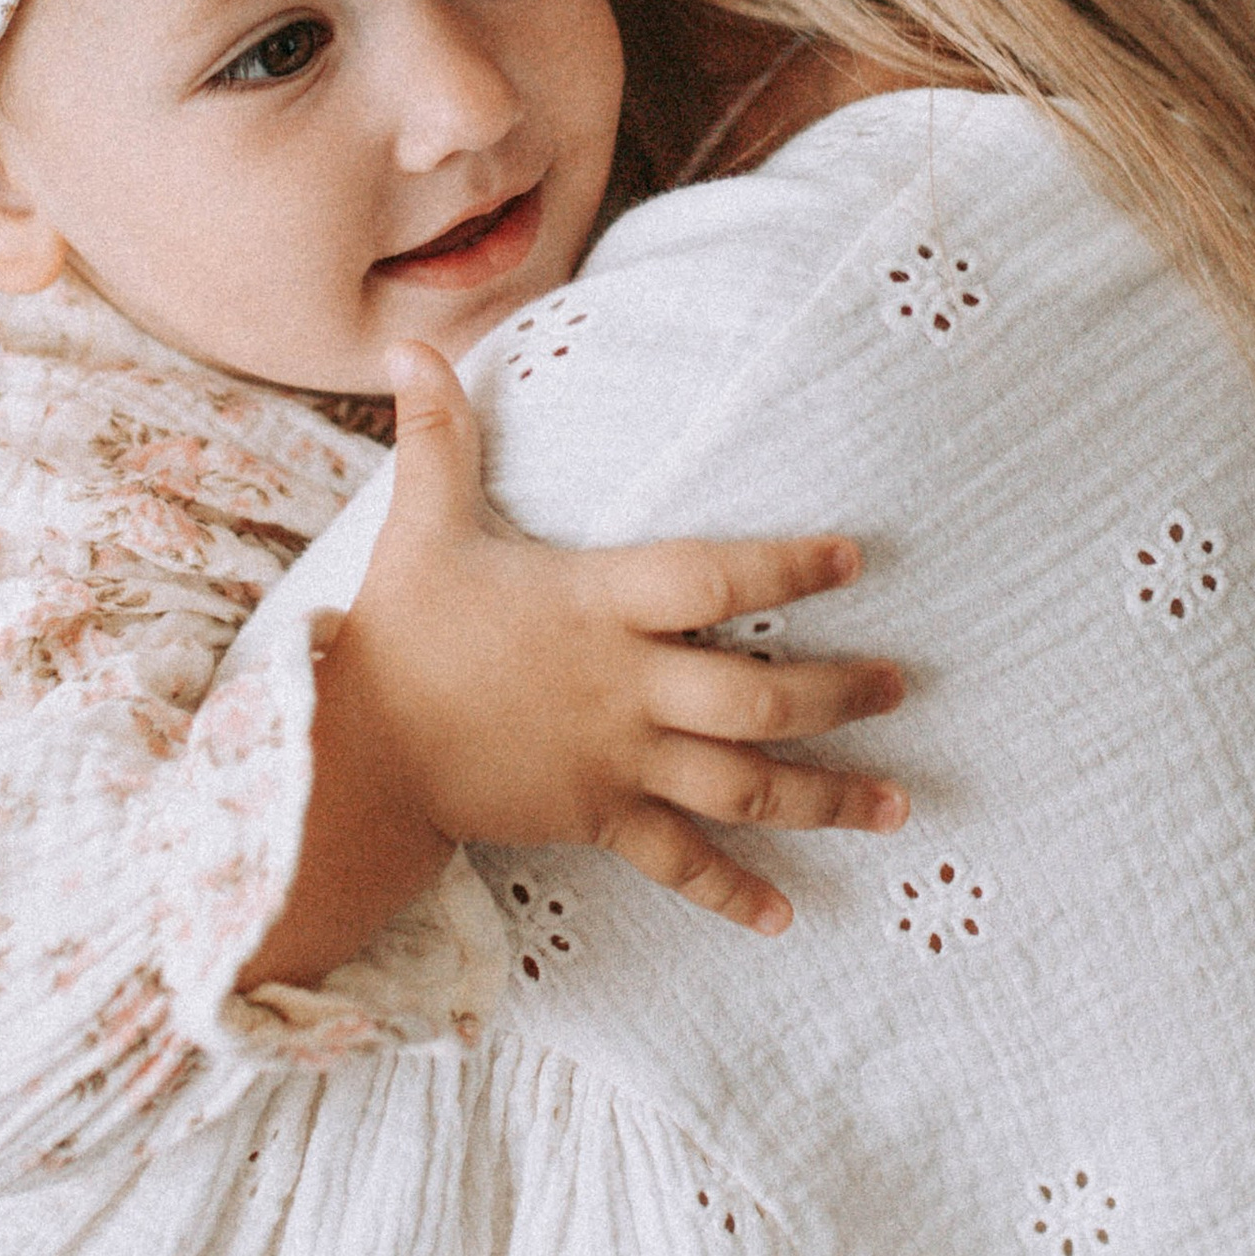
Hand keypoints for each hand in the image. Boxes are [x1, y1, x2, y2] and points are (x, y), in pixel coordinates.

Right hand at [243, 344, 907, 986]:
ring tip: (897, 806)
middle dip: (840, 695)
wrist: (355, 754)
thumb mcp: (421, 525)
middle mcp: (624, 689)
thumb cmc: (399, 632)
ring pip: (743, 787)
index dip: (788, 566)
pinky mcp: (596, 819)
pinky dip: (732, 890)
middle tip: (899, 687)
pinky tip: (786, 914)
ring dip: (826, 798)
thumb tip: (407, 341)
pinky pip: (677, 861)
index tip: (853, 557)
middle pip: (759, 699)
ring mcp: (616, 762)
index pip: (714, 579)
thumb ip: (437, 435)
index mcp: (598, 606)